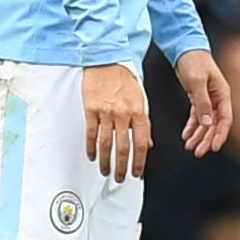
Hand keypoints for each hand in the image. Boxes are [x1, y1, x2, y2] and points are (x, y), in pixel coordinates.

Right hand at [82, 62, 150, 182]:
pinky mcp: (91, 110)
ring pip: (106, 143)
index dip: (140, 161)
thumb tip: (148, 143)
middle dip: (123, 166)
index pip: (141, 143)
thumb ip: (145, 122)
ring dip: (106, 161)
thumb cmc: (125, 80)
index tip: (138, 172)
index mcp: (139, 111)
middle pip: (123, 147)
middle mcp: (123, 114)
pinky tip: (92, 156)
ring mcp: (106, 112)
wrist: (107, 62)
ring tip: (106, 171)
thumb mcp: (142, 99)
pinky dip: (91, 147)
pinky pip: (91, 133)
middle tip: (121, 178)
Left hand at [177, 48, 232, 154]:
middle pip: (215, 124)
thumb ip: (202, 102)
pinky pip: (196, 117)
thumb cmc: (194, 61)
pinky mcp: (198, 98)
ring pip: (205, 123)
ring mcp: (208, 99)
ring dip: (198, 136)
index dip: (220, 134)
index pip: (225, 119)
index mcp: (222, 94)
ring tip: (189, 147)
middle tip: (198, 152)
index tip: (214, 147)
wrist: (186, 49)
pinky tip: (185, 136)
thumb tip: (206, 123)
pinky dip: (191, 127)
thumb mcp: (197, 81)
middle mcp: (217, 98)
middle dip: (207, 139)